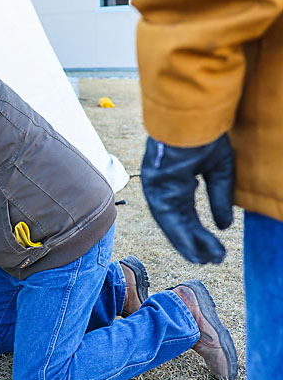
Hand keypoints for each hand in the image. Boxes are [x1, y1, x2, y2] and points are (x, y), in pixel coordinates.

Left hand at [140, 134, 234, 263]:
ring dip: (186, 243)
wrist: (193, 118)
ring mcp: (157, 187)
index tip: (215, 250)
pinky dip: (178, 235)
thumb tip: (224, 227)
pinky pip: (166, 217)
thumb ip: (220, 198)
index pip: (187, 214)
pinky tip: (192, 250)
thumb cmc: (205, 136)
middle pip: (179, 222)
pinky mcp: (155, 187)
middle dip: (194, 242)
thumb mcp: (220, 171)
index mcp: (177, 181)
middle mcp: (165, 187)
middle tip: (211, 260)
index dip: (199, 233)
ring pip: (172, 223)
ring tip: (203, 261)